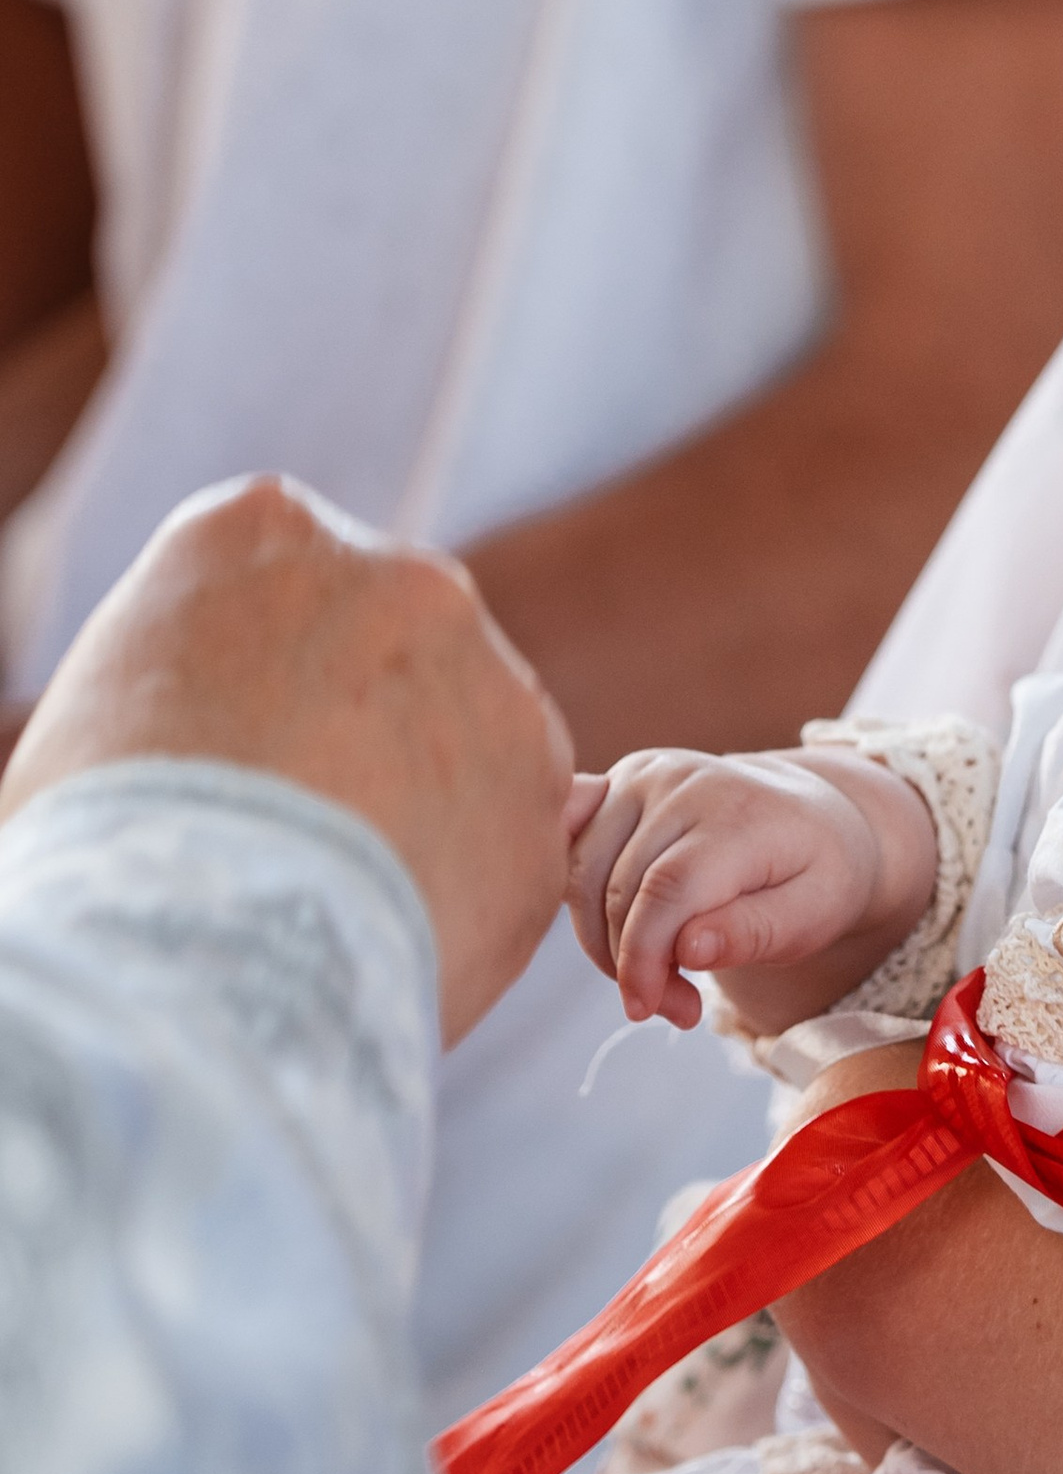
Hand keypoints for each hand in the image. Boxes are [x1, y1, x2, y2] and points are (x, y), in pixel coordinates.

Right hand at [0, 475, 570, 1043]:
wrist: (211, 943)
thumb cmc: (110, 840)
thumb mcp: (102, 710)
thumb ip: (190, 683)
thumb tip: (217, 730)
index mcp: (261, 529)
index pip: (284, 581)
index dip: (267, 680)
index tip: (247, 751)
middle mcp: (399, 577)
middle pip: (396, 646)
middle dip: (366, 728)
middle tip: (306, 833)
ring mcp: (493, 677)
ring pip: (473, 737)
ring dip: (432, 804)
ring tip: (345, 900)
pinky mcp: (548, 791)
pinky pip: (512, 838)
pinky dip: (468, 890)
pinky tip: (398, 937)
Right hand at [566, 745, 933, 1032]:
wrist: (814, 816)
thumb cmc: (818, 875)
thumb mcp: (815, 916)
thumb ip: (755, 932)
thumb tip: (689, 949)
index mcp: (740, 813)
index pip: (666, 891)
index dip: (644, 959)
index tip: (649, 1009)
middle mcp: (684, 781)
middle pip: (618, 888)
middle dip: (632, 964)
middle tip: (678, 1008)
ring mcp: (645, 774)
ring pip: (582, 873)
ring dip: (603, 940)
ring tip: (660, 976)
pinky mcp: (620, 780)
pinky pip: (570, 844)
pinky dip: (579, 897)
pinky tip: (614, 929)